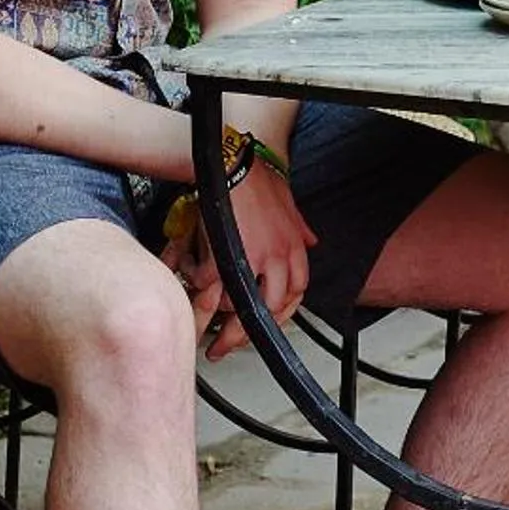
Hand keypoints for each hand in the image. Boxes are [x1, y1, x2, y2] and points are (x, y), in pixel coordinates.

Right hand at [178, 168, 320, 359]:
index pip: (296, 293)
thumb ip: (301, 228)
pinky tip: (195, 291)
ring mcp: (253, 258)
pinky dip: (201, 292)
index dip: (281, 314)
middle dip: (247, 334)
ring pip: (241, 305)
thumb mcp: (290, 205)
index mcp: (294, 248)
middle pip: (270, 309)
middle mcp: (278, 257)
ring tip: (206, 331)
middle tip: (227, 347)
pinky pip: (212, 287)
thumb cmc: (259, 179)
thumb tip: (313, 242)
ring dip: (222, 321)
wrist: (235, 162)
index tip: (265, 325)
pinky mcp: (226, 254)